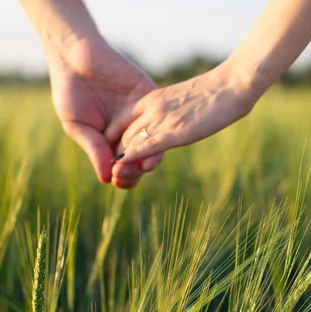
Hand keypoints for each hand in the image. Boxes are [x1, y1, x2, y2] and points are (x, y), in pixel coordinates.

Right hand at [47, 35, 161, 188]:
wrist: (76, 57)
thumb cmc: (71, 93)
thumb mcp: (77, 125)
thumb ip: (94, 149)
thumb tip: (106, 179)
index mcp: (113, 145)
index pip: (125, 171)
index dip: (124, 178)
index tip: (115, 177)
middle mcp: (132, 134)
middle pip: (143, 162)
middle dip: (136, 171)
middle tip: (124, 170)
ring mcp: (144, 117)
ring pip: (157, 144)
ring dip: (152, 157)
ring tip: (145, 163)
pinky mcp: (152, 99)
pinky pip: (163, 118)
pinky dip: (160, 130)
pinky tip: (151, 138)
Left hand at [105, 63, 258, 167]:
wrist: (231, 84)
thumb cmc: (217, 91)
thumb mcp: (186, 99)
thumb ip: (174, 110)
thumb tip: (177, 120)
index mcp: (154, 98)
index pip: (123, 119)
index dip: (116, 135)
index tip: (117, 149)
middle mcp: (152, 108)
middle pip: (123, 133)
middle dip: (116, 151)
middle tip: (114, 168)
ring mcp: (162, 120)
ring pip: (130, 142)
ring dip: (122, 159)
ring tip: (117, 173)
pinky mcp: (174, 132)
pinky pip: (144, 146)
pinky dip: (131, 157)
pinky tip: (123, 165)